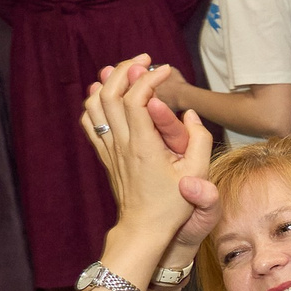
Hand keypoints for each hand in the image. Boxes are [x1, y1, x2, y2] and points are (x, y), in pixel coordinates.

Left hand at [80, 58, 215, 249]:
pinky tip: (105, 94)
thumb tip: (191, 116)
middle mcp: (121, 144)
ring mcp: (109, 149)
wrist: (144, 228)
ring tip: (126, 71)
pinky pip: (89, 120)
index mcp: (144, 146)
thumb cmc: (172, 205)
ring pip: (95, 103)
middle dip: (127, 69)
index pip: (137, 98)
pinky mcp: (104, 154)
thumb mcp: (197, 176)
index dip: (150, 78)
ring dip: (108, 81)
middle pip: (111, 93)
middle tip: (146, 61)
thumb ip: (200, 142)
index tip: (166, 70)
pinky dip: (94, 101)